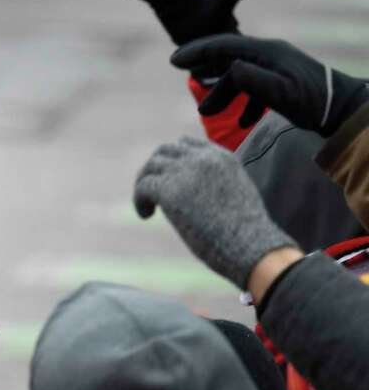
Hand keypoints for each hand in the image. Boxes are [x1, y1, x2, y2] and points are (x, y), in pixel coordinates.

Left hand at [134, 136, 296, 288]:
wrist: (250, 245)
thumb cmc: (245, 233)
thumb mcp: (235, 196)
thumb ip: (216, 185)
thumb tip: (194, 197)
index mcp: (223, 158)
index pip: (187, 144)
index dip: (172, 160)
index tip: (169, 179)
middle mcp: (204, 159)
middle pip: (165, 151)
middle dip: (154, 169)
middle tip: (152, 192)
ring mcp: (186, 172)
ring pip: (150, 166)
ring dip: (143, 184)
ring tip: (148, 206)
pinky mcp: (170, 190)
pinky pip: (143, 186)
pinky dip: (139, 200)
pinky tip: (146, 215)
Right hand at [171, 34, 368, 134]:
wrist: (344, 110)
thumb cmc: (313, 102)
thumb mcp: (280, 93)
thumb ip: (252, 80)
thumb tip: (228, 68)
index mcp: (266, 52)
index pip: (224, 46)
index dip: (197, 51)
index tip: (173, 60)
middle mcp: (269, 54)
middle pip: (228, 58)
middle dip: (205, 71)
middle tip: (183, 77)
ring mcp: (276, 67)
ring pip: (239, 75)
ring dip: (222, 94)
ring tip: (206, 114)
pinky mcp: (282, 82)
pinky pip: (254, 88)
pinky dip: (244, 104)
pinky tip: (242, 123)